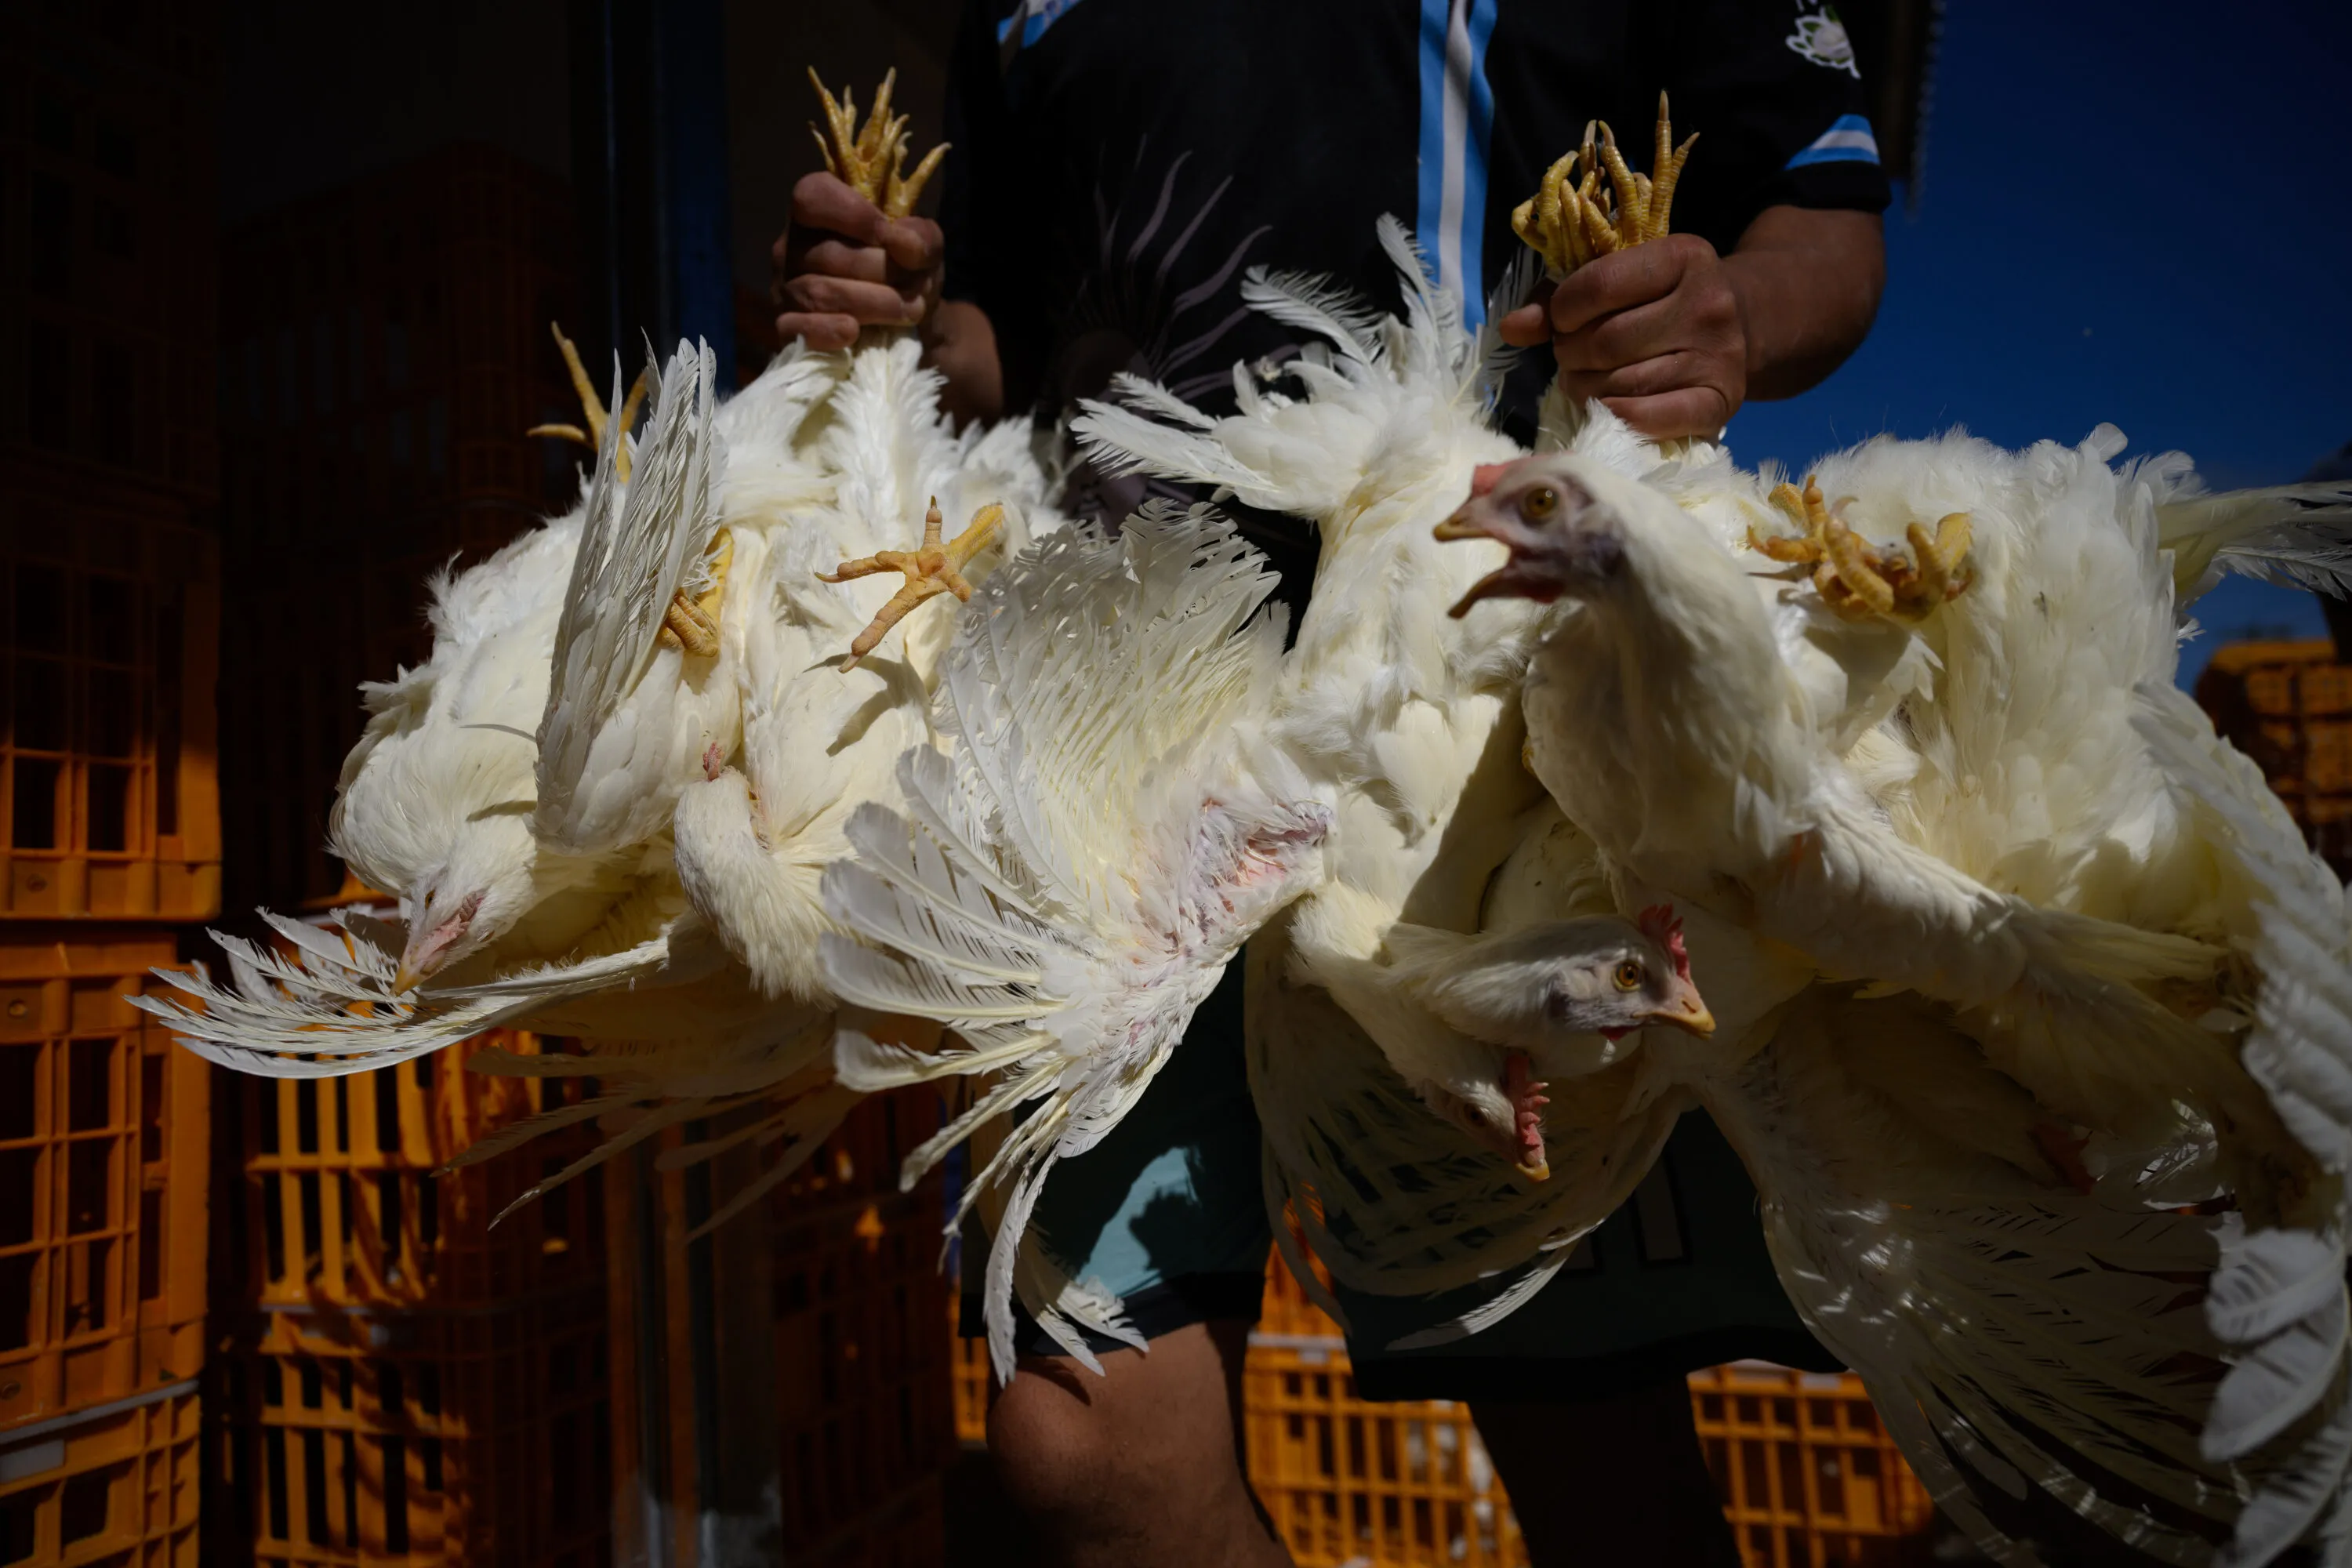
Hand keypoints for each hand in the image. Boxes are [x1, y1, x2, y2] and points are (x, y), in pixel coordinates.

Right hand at [772, 171, 944, 350]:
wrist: (906, 322)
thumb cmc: (906, 271)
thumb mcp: (925, 247)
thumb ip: (921, 236)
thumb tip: (903, 242)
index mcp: (818, 214)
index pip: (811, 197)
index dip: (851, 214)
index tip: (888, 234)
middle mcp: (792, 246)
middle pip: (828, 255)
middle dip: (883, 272)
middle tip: (918, 285)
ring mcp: (785, 288)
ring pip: (819, 293)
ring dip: (872, 303)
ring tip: (909, 310)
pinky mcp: (786, 327)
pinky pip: (795, 329)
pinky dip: (827, 331)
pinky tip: (852, 332)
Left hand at [1497, 233, 1746, 439]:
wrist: (1740, 325)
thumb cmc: (1662, 299)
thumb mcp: (1622, 277)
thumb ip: (1561, 298)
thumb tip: (1512, 327)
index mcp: (1683, 256)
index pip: (1599, 285)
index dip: (1563, 310)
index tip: (1562, 320)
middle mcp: (1708, 303)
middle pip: (1605, 342)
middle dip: (1570, 353)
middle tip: (1571, 355)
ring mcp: (1719, 355)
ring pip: (1619, 384)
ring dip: (1585, 388)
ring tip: (1588, 378)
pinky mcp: (1720, 401)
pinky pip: (1648, 418)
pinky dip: (1614, 416)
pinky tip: (1608, 406)